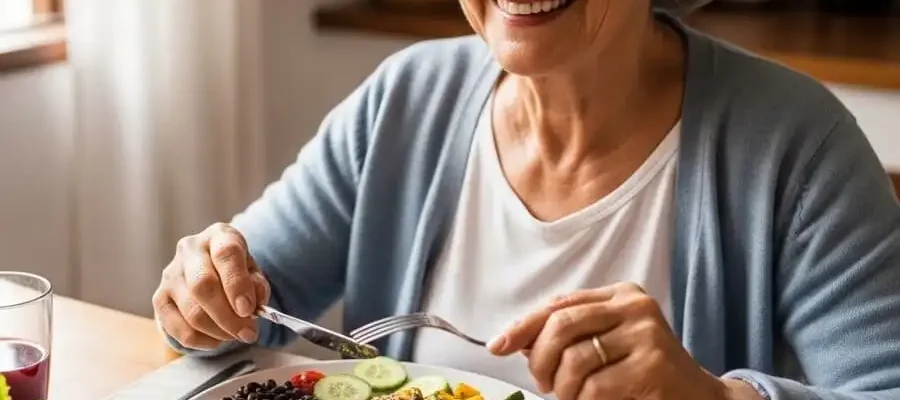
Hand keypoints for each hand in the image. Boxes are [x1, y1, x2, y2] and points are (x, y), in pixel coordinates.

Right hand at [152, 222, 269, 349]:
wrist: (209, 270)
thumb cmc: (235, 270)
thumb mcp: (254, 271)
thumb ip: (257, 286)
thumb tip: (252, 306)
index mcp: (219, 236)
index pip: (226, 255)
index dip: (237, 285)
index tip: (248, 310)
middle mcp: (190, 250)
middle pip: (203, 286)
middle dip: (228, 317)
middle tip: (247, 333)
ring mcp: (170, 274)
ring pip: (191, 311)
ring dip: (218, 331)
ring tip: (235, 335)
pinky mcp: (159, 298)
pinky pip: (178, 329)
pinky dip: (202, 341)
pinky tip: (217, 339)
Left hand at [487, 282, 763, 399]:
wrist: (698, 397)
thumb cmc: (643, 372)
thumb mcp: (606, 345)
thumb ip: (569, 337)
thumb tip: (515, 340)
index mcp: (620, 295)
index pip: (559, 305)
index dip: (523, 325)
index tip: (497, 346)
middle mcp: (634, 306)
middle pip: (562, 325)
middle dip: (540, 358)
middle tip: (542, 383)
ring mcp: (646, 333)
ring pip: (575, 360)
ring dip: (563, 389)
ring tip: (570, 397)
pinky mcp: (653, 364)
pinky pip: (595, 387)